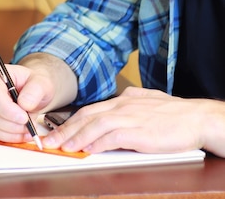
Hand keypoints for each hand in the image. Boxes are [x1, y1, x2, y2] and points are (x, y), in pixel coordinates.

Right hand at [0, 53, 75, 142]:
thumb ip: (34, 91)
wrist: (31, 92)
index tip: (24, 117)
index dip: (7, 109)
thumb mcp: (41, 83)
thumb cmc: (33, 85)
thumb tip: (25, 103)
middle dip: (11, 123)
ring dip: (10, 132)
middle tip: (29, 125)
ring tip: (27, 129)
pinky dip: (6, 137)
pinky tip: (19, 134)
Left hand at [43, 86, 224, 156]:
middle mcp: (123, 106)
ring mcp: (130, 117)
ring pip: (94, 125)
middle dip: (64, 130)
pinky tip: (86, 150)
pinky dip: (96, 143)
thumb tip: (113, 112)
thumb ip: (129, 108)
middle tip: (48, 142)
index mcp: (124, 100)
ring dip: (75, 137)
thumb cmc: (177, 114)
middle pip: (86, 117)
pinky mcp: (139, 131)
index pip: (89, 110)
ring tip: (61, 148)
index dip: (70, 122)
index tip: (56, 132)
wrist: (200, 118)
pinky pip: (111, 137)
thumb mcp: (148, 104)